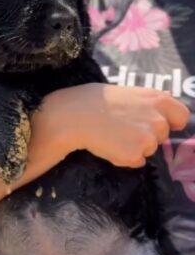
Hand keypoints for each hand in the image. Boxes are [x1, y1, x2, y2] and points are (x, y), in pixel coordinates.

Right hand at [40, 83, 189, 167]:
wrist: (72, 116)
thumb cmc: (93, 101)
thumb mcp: (128, 93)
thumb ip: (148, 102)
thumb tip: (162, 108)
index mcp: (159, 100)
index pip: (181, 116)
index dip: (170, 122)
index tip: (156, 125)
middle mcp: (159, 119)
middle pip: (161, 136)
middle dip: (145, 135)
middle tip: (121, 128)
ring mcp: (148, 138)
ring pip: (148, 149)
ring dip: (134, 147)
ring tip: (111, 135)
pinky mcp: (135, 154)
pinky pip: (135, 161)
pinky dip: (123, 157)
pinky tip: (108, 145)